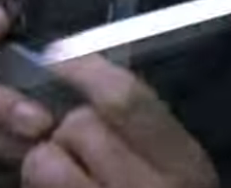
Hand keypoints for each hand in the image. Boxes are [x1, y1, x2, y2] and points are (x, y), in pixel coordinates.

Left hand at [19, 56, 218, 187]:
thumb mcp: (179, 173)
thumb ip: (148, 134)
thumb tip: (93, 79)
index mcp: (186, 165)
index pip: (126, 100)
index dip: (86, 69)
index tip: (61, 55)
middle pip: (82, 125)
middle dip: (69, 130)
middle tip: (79, 149)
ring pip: (46, 161)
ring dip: (44, 163)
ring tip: (62, 177)